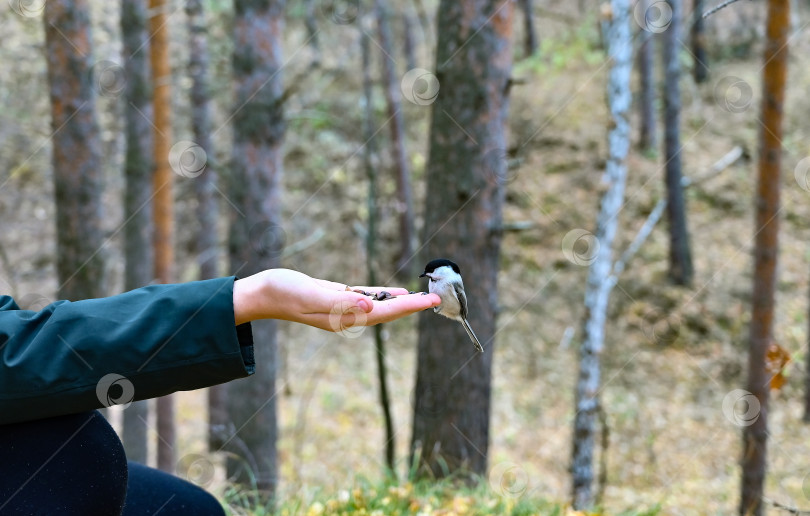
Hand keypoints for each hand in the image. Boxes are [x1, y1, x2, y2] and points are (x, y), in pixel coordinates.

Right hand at [233, 269, 440, 331]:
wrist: (261, 293)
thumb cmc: (282, 292)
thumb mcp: (311, 295)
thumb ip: (340, 303)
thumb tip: (371, 308)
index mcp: (342, 318)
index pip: (383, 314)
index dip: (408, 308)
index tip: (430, 302)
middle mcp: (345, 317)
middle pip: (386, 312)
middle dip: (412, 307)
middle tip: (437, 299)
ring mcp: (341, 309)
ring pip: (378, 306)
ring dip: (400, 302)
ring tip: (422, 297)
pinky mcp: (335, 298)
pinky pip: (365, 297)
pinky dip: (382, 295)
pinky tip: (393, 292)